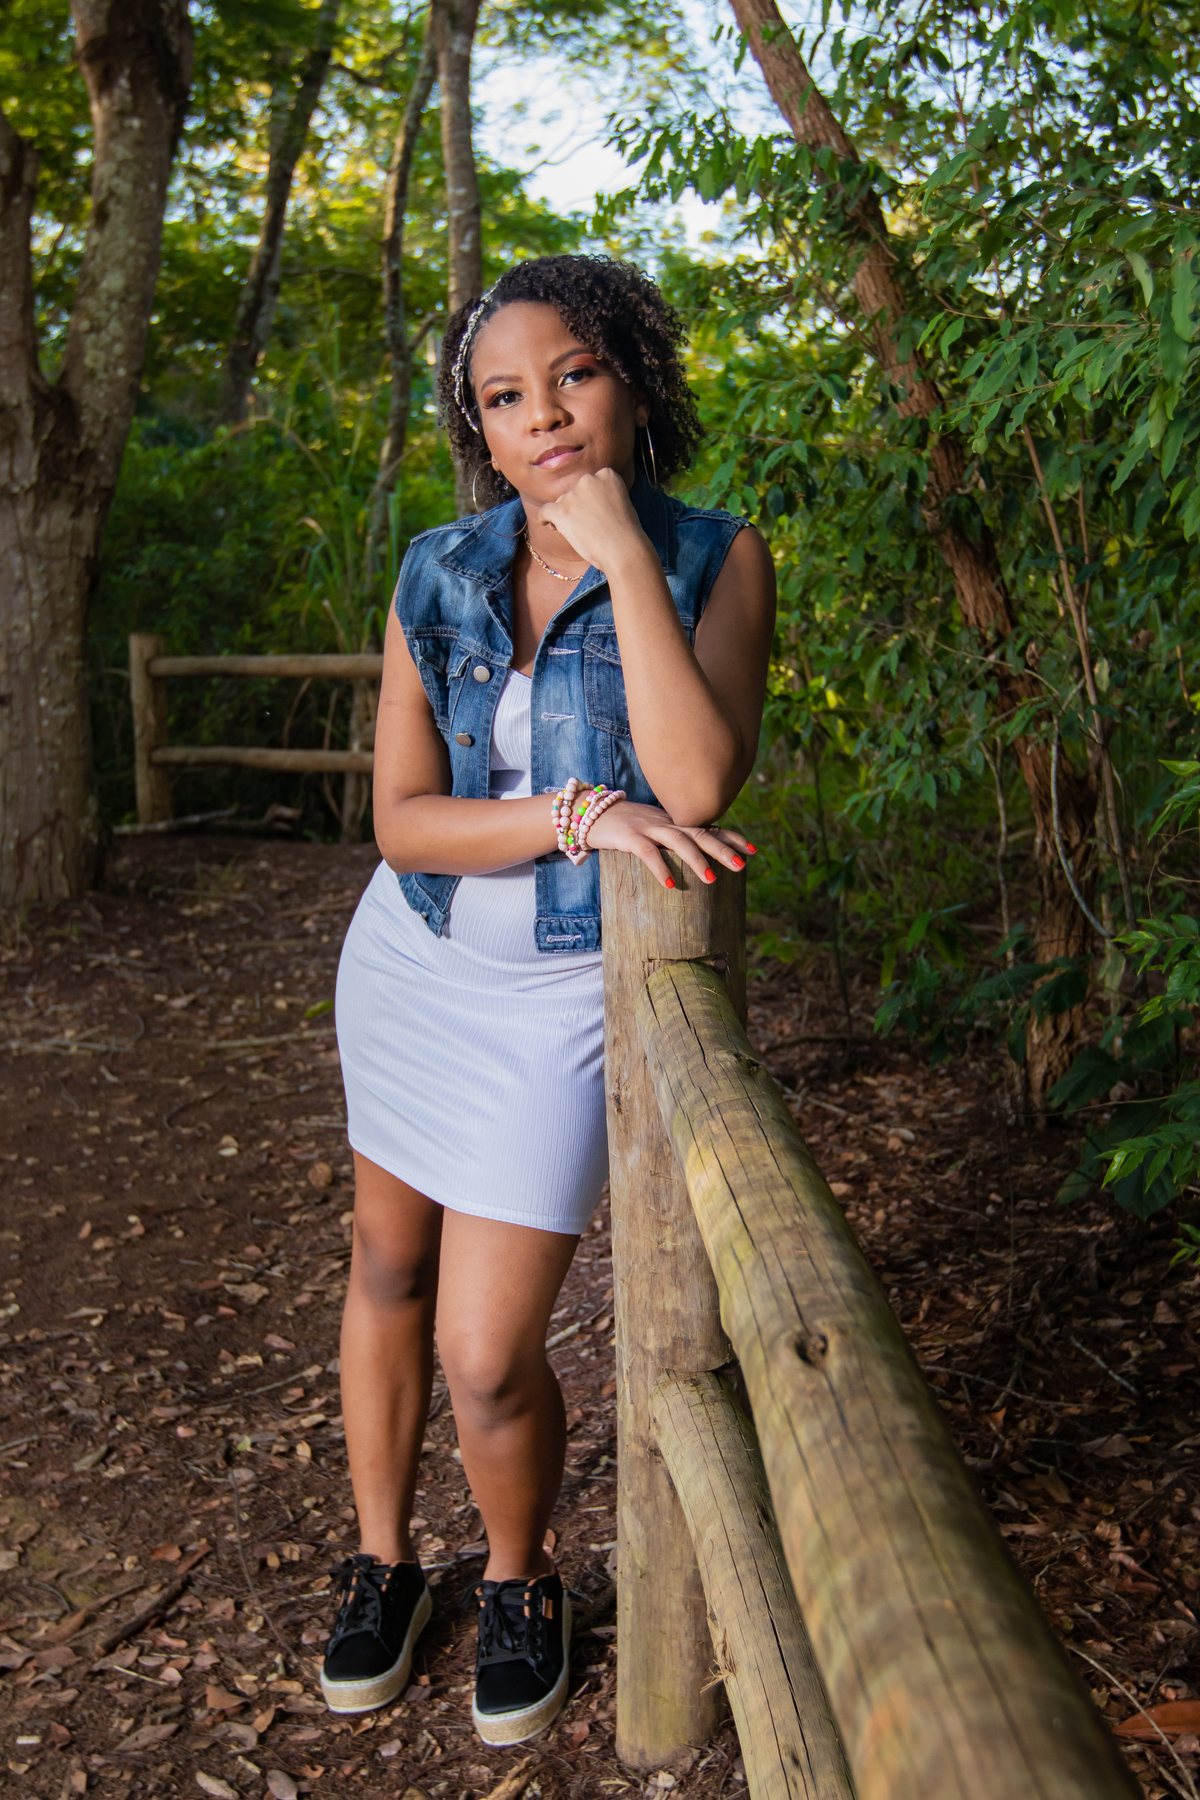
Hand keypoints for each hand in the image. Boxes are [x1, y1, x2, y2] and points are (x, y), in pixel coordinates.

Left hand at [538, 468, 647, 572]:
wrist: (623, 550)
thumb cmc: (625, 532)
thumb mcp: (621, 502)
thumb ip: (603, 495)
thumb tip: (579, 501)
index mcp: (606, 474)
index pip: (590, 483)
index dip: (589, 499)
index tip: (593, 512)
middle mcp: (589, 480)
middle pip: (574, 491)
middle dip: (576, 506)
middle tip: (586, 526)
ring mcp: (574, 495)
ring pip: (561, 502)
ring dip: (565, 515)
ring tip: (578, 534)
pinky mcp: (561, 511)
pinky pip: (545, 511)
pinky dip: (545, 518)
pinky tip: (547, 524)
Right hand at [584, 799, 753, 889]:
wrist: (587, 812)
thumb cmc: (622, 827)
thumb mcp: (651, 831)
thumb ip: (671, 841)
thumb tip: (694, 860)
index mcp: (673, 823)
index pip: (708, 828)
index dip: (731, 838)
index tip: (754, 850)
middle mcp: (665, 823)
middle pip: (700, 834)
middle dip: (723, 849)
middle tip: (743, 866)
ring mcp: (647, 828)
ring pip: (678, 840)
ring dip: (696, 859)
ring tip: (711, 878)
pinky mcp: (628, 837)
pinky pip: (647, 852)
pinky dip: (659, 867)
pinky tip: (669, 884)